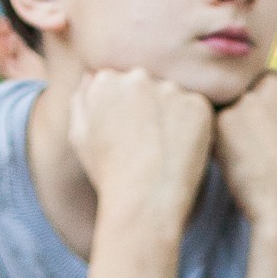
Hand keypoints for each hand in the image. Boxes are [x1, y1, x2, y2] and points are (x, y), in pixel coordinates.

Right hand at [68, 65, 214, 227]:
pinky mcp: (197, 105)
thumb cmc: (109, 174)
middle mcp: (137, 77)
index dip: (128, 112)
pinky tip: (183, 152)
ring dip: (173, 117)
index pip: (121, 84)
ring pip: (174, 97)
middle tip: (151, 146)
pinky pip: (197, 111)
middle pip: (148, 87)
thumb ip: (82, 100)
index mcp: (105, 80)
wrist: (144, 200)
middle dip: (151, 110)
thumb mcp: (79, 136)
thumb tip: (92, 77)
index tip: (131, 136)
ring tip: (166, 152)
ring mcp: (169, 89)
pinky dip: (195, 128)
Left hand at [213, 68, 276, 231]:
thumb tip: (231, 90)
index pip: (262, 87)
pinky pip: (209, 125)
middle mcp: (272, 80)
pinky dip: (217, 145)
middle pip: (241, 93)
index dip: (264, 118)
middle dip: (245, 119)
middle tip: (262, 150)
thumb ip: (270, 101)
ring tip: (251, 157)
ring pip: (224, 108)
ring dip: (228, 131)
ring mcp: (247, 97)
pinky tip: (236, 161)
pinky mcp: (223, 118)